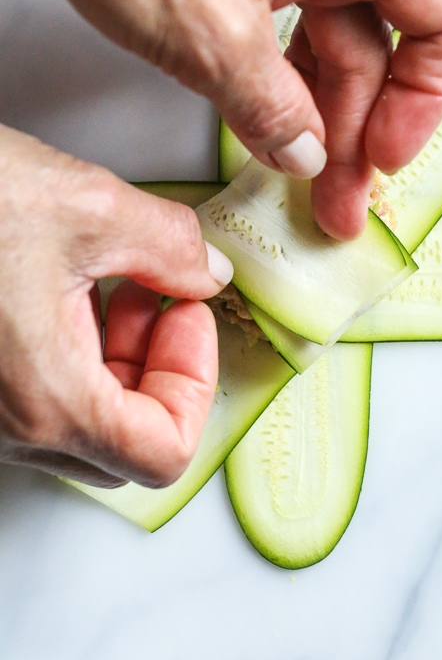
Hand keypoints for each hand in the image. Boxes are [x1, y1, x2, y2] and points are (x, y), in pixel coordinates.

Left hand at [0, 0, 441, 239]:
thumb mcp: (210, 38)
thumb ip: (271, 109)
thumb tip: (306, 154)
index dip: (424, 99)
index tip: (386, 152)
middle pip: (379, 50)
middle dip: (358, 134)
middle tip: (338, 200)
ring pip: (332, 48)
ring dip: (323, 120)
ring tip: (309, 183)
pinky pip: (290, 34)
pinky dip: (286, 87)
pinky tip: (277, 131)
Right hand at [0, 125, 232, 486]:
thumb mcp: (84, 208)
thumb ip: (169, 245)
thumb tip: (204, 270)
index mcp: (47, 399)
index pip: (163, 451)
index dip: (196, 382)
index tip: (191, 317)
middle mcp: (9, 423)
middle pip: (126, 441)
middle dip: (162, 367)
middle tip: (164, 300)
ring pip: (83, 419)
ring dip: (120, 357)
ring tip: (119, 281)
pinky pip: (41, 395)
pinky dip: (76, 353)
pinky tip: (72, 287)